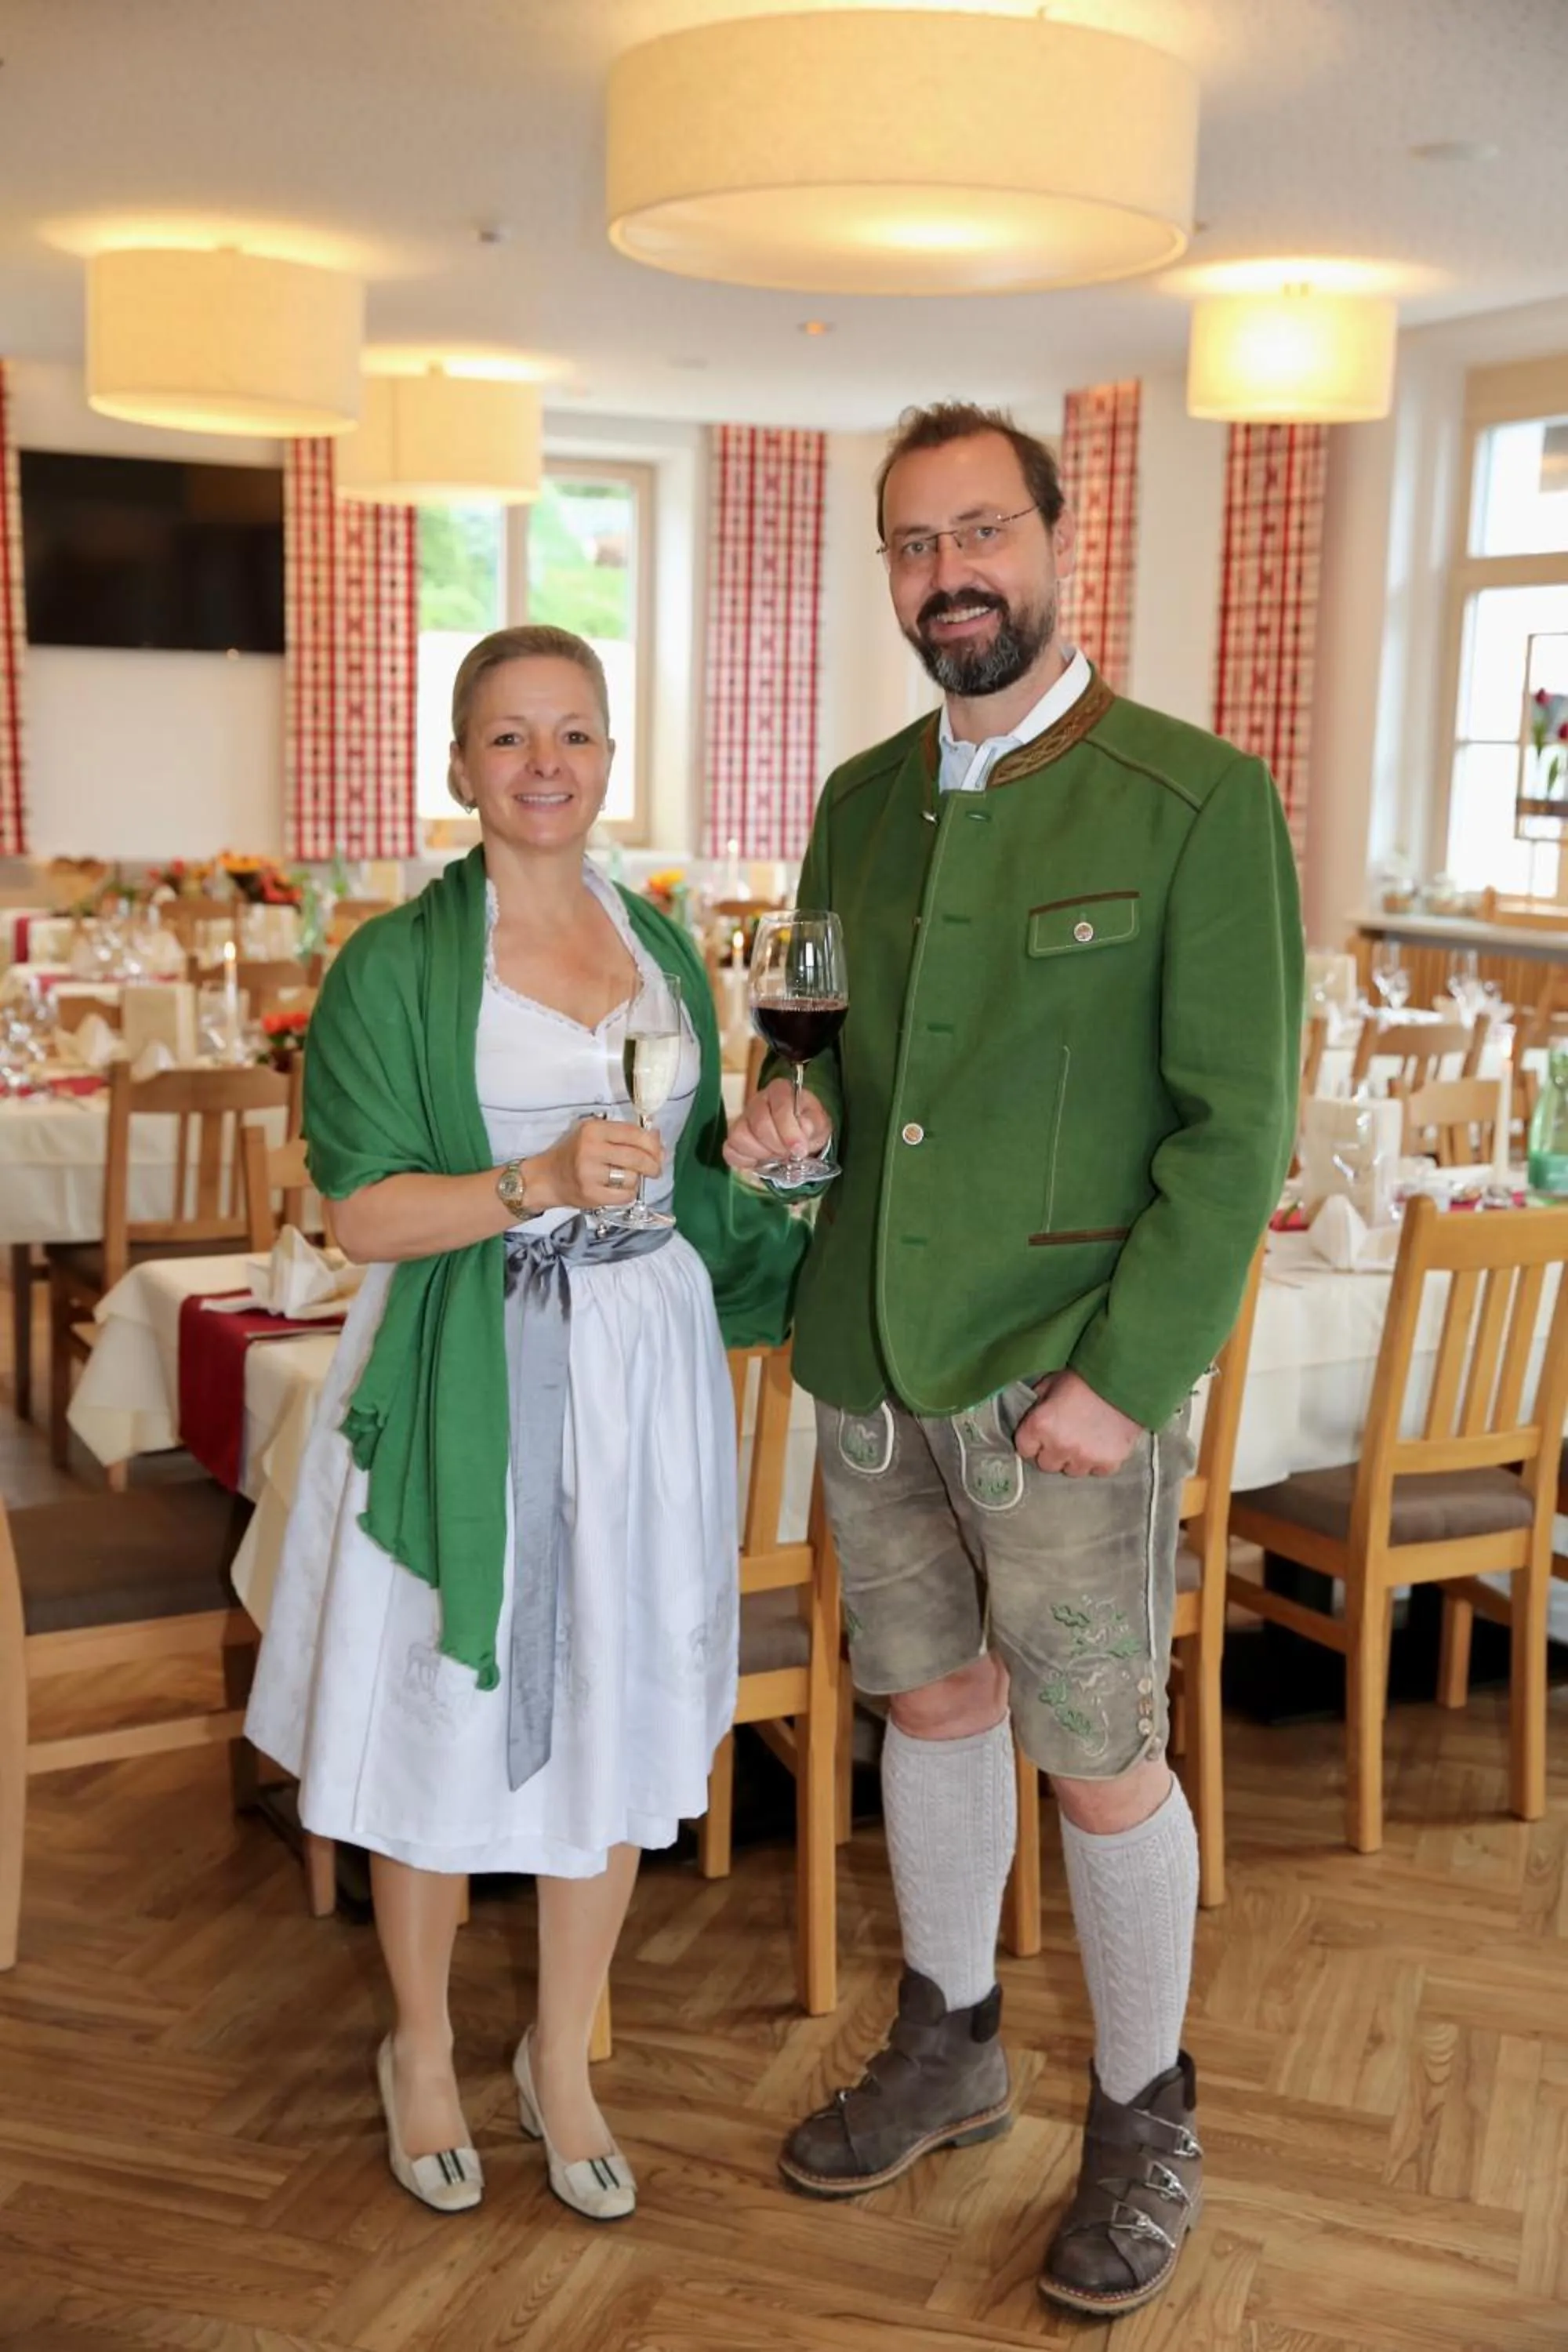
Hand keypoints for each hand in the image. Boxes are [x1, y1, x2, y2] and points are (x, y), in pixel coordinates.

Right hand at [528, 1117, 661, 1213]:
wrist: (547, 1178)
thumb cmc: (574, 1154)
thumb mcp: (595, 1135)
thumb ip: (624, 1135)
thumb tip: (657, 1141)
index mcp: (594, 1130)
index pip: (634, 1133)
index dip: (653, 1143)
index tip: (659, 1151)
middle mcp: (591, 1149)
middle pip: (637, 1157)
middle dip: (653, 1165)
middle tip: (655, 1170)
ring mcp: (590, 1173)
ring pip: (632, 1178)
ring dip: (635, 1180)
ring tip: (625, 1178)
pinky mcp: (591, 1194)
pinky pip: (625, 1196)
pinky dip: (628, 1194)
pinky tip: (620, 1190)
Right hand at [722, 1078, 832, 1171]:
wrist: (798, 1136)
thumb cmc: (808, 1125)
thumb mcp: (820, 1122)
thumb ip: (814, 1122)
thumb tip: (804, 1127)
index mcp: (780, 1090)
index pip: (780, 1107)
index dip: (789, 1131)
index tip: (800, 1150)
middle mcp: (757, 1101)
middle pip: (759, 1124)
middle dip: (778, 1145)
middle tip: (790, 1154)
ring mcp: (742, 1119)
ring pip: (740, 1136)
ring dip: (762, 1153)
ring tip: (776, 1155)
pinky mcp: (733, 1137)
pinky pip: (730, 1150)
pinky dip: (746, 1161)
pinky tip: (761, 1160)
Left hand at [1013, 1370, 1142, 1476]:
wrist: (1125, 1378)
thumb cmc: (1087, 1377)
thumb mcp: (1053, 1382)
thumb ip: (1039, 1401)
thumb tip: (1033, 1410)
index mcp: (1039, 1424)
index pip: (1024, 1449)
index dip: (1033, 1442)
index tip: (1040, 1437)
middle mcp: (1059, 1445)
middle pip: (1047, 1464)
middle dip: (1053, 1452)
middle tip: (1065, 1436)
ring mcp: (1084, 1457)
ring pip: (1073, 1470)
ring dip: (1076, 1458)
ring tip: (1086, 1438)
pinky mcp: (1108, 1462)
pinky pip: (1098, 1471)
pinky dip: (1100, 1460)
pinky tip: (1103, 1442)